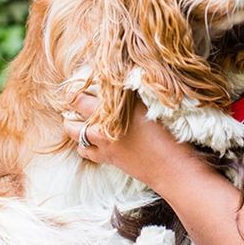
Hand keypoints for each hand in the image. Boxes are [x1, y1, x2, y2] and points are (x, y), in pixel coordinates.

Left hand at [63, 94, 195, 188]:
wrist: (171, 166)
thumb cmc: (167, 133)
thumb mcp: (151, 105)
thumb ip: (131, 93)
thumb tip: (121, 78)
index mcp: (112, 112)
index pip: (81, 98)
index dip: (76, 90)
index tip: (79, 84)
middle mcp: (102, 128)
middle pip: (73, 116)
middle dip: (72, 107)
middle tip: (77, 99)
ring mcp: (102, 146)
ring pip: (74, 134)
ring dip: (74, 125)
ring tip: (81, 117)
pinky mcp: (107, 159)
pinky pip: (84, 151)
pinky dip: (83, 143)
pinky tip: (92, 138)